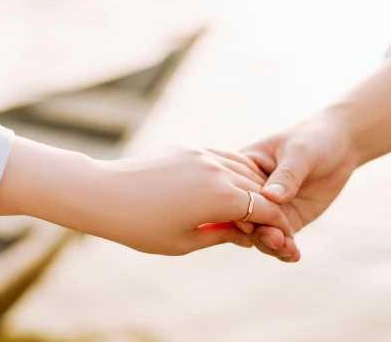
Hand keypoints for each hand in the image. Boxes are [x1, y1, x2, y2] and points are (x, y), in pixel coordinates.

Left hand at [94, 147, 298, 257]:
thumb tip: (246, 235)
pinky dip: (235, 171)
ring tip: (257, 205)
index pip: (265, 209)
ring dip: (255, 186)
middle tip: (276, 224)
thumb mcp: (185, 242)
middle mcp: (217, 171)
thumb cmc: (141, 227)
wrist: (105, 194)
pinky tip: (236, 183)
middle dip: (270, 207)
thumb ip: (222, 234)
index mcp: (221, 198)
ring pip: (243, 169)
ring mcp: (203, 155)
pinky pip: (222, 157)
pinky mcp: (189, 149)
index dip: (278, 224)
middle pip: (258, 188)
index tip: (285, 237)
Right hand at [237, 112, 357, 259]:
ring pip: (261, 232)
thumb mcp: (300, 152)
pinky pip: (281, 238)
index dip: (238, 208)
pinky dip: (285, 249)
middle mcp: (253, 190)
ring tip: (287, 249)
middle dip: (257, 231)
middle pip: (245, 216)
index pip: (235, 190)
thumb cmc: (313, 138)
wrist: (341, 145)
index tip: (248, 222)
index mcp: (244, 167)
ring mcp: (270, 207)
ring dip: (271, 244)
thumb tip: (272, 197)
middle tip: (274, 239)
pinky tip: (293, 255)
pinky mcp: (288, 219)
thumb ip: (287, 175)